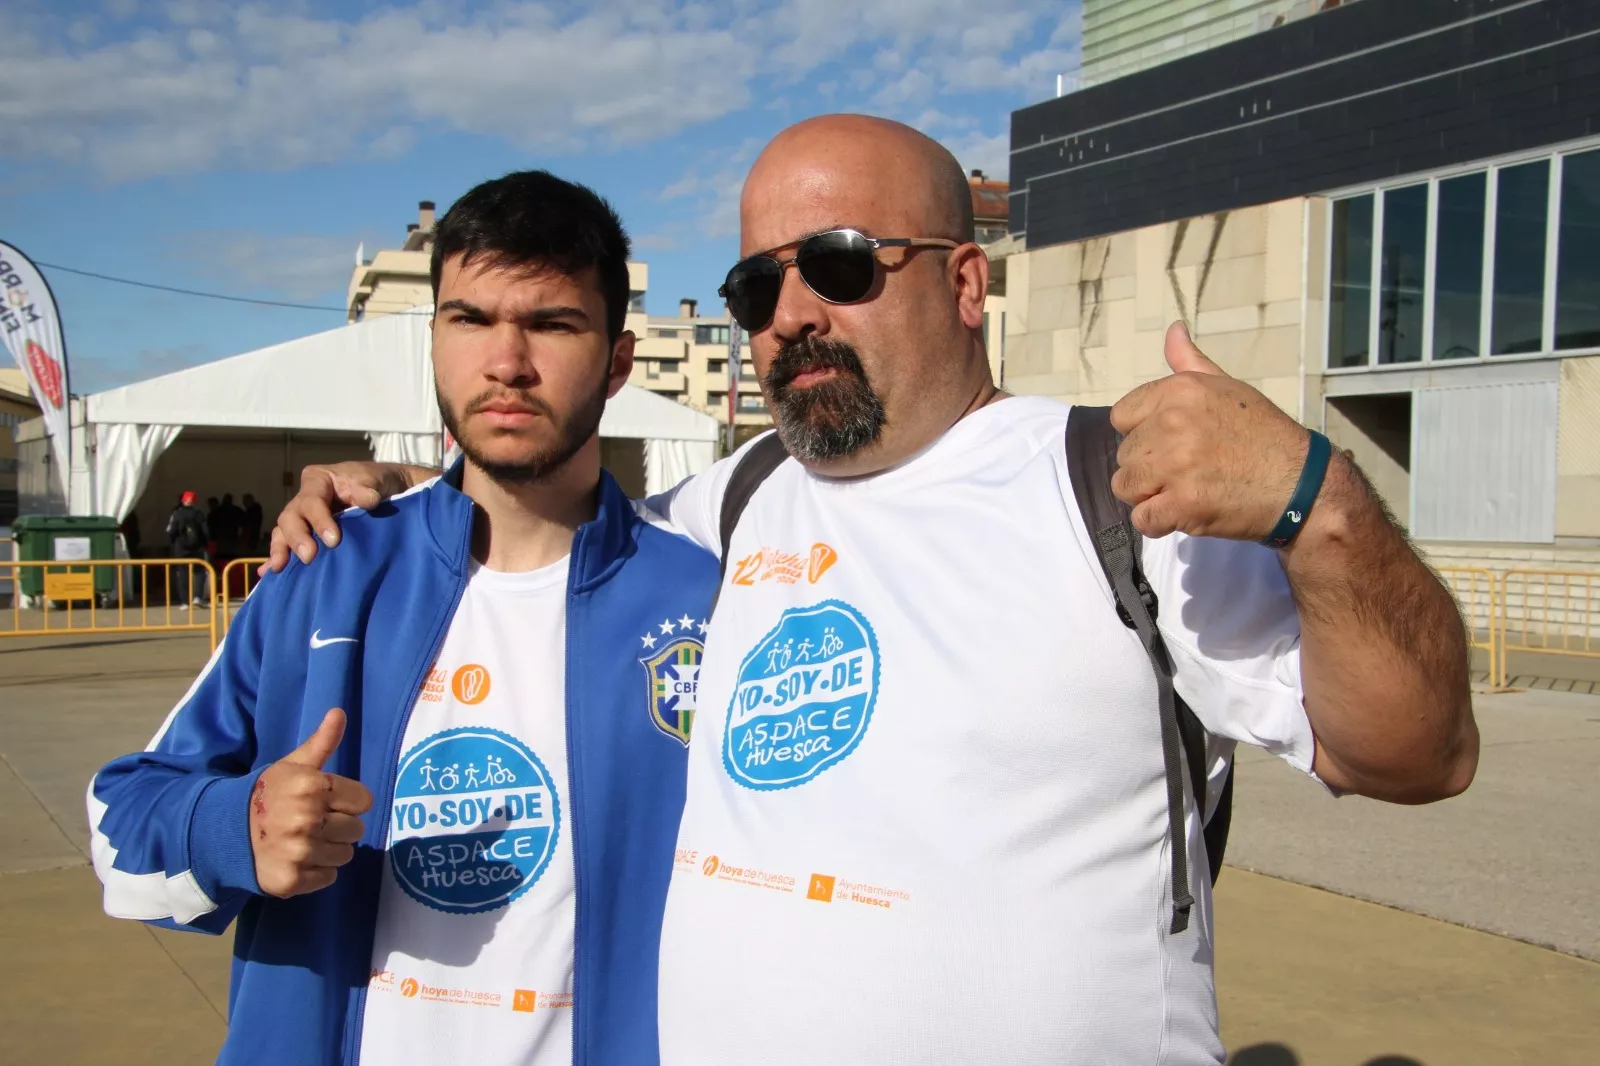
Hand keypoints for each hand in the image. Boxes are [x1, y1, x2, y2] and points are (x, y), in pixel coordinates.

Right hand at [249, 708, 372, 897]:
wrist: (225, 831)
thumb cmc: (269, 794)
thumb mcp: (293, 765)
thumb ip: (321, 742)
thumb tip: (339, 712)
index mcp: (311, 787)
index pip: (363, 800)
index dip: (348, 801)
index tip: (328, 801)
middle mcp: (307, 820)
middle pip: (357, 829)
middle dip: (340, 825)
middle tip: (314, 822)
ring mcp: (299, 853)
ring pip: (345, 855)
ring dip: (330, 850)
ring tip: (305, 840)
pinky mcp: (291, 880)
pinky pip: (328, 877)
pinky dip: (316, 872)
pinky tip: (297, 860)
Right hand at [263, 461, 424, 573]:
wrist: (386, 492)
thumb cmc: (377, 482)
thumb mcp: (375, 478)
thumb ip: (368, 487)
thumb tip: (367, 499)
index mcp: (318, 481)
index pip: (312, 500)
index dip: (319, 520)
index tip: (333, 540)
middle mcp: (304, 499)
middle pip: (290, 517)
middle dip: (297, 538)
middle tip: (309, 557)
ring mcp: (303, 518)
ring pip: (284, 532)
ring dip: (281, 550)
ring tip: (278, 568)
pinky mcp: (307, 535)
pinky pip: (287, 546)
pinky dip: (279, 558)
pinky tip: (269, 574)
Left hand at [1109, 321, 1311, 540]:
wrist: (1303, 485)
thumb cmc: (1264, 435)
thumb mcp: (1229, 388)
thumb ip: (1190, 363)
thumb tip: (1172, 329)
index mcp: (1181, 391)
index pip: (1122, 416)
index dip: (1143, 433)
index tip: (1172, 442)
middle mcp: (1173, 423)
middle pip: (1125, 454)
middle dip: (1149, 467)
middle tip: (1189, 470)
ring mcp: (1176, 466)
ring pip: (1125, 486)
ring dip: (1150, 495)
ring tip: (1185, 490)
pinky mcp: (1183, 505)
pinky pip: (1142, 519)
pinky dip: (1159, 522)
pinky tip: (1185, 513)